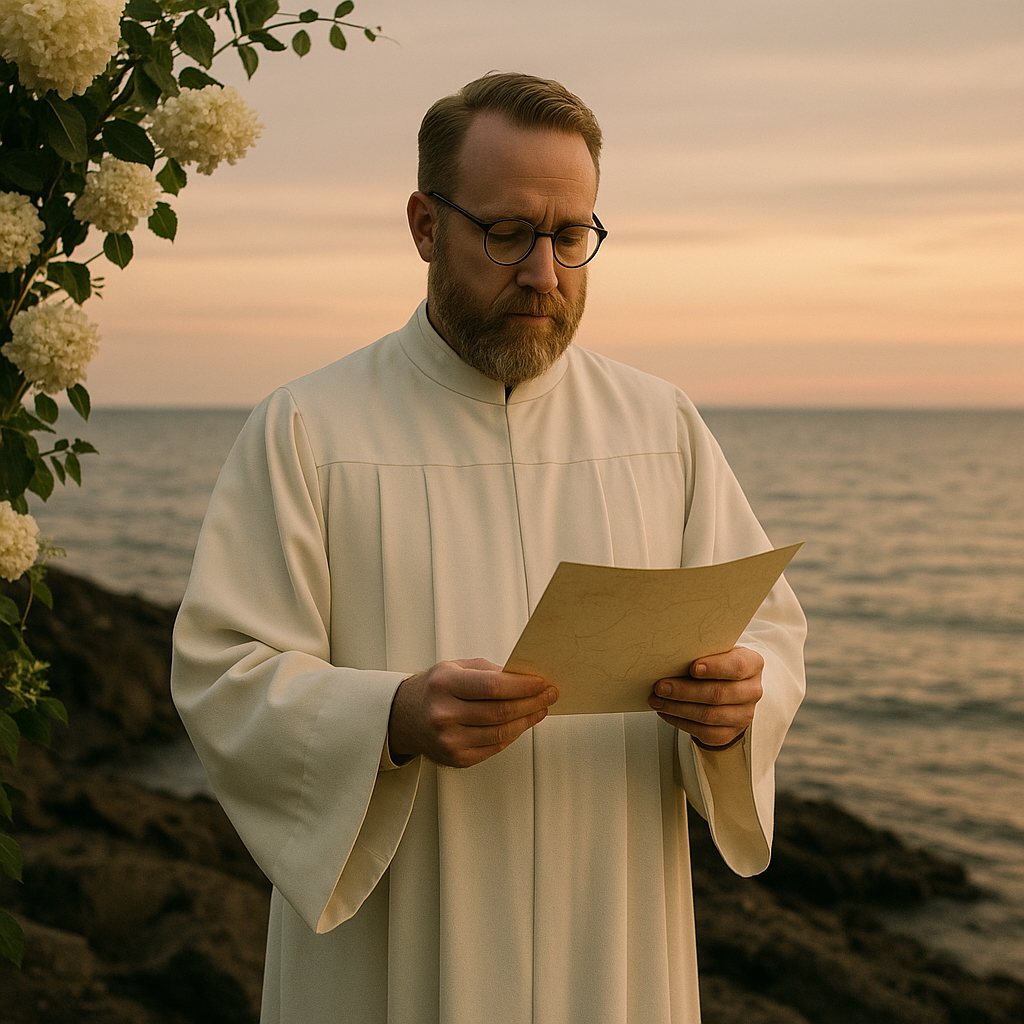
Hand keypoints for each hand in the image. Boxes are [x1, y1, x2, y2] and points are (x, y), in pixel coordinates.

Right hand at [388, 658, 557, 767]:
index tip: (542, 683)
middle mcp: (443, 713)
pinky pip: (494, 747)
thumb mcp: (457, 667)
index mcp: (444, 684)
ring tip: (541, 709)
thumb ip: (490, 671)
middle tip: (549, 695)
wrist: (406, 716)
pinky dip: (513, 735)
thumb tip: (526, 678)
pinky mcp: (455, 758)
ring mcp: (448, 740)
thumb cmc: (437, 687)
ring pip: (500, 733)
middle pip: (500, 712)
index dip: (522, 686)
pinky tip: (522, 723)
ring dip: (527, 720)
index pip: (492, 687)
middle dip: (531, 703)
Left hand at [647, 646, 763, 748]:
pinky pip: (704, 732)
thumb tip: (670, 657)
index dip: (714, 668)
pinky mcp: (730, 733)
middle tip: (661, 686)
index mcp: (752, 664)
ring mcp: (744, 715)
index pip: (737, 666)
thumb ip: (702, 652)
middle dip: (685, 691)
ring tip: (657, 700)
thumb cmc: (718, 664)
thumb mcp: (716, 651)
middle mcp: (752, 691)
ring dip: (678, 708)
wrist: (730, 685)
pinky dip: (681, 722)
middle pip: (718, 694)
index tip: (692, 668)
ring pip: (709, 715)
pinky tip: (666, 712)